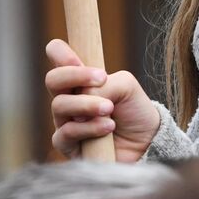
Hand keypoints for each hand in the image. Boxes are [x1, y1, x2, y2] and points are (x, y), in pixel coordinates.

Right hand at [44, 38, 159, 162]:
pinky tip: (108, 127)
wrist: (146, 142)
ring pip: (59, 105)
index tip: (79, 60)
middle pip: (53, 79)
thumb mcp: (126, 86)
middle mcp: (69, 97)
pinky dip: (89, 128)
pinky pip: (66, 133)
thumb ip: (105, 83)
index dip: (60, 53)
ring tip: (109, 108)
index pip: (58, 56)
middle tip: (102, 77)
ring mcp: (65, 121)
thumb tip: (83, 96)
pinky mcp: (67, 145)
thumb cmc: (133, 110)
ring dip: (87, 104)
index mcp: (80, 78)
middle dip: (75, 75)